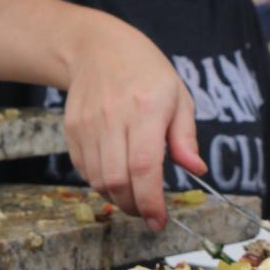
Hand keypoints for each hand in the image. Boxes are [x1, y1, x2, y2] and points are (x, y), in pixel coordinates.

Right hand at [64, 20, 205, 231]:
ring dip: (116, 196)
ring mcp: (88, 125)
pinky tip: (115, 176)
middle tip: (147, 212)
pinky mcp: (72, 130)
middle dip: (133, 205)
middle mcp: (113, 118)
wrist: (98, 49)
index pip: (144, 166)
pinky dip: (100, 181)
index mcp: (146, 109)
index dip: (150, 200)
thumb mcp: (178, 97)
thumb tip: (196, 170)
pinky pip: (84, 169)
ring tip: (132, 196)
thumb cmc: (146, 73)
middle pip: (116, 179)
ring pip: (97, 179)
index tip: (158, 220)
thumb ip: (185, 137)